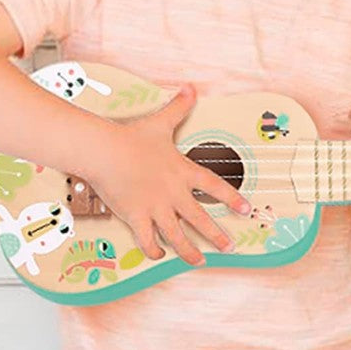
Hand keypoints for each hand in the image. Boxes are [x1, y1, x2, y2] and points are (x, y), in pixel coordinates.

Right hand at [84, 83, 250, 266]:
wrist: (105, 151)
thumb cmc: (131, 138)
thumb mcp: (161, 122)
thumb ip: (179, 107)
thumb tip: (191, 88)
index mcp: (183, 172)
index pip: (215, 187)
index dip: (232, 199)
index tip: (245, 209)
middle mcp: (173, 193)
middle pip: (201, 219)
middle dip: (217, 235)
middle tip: (230, 247)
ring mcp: (156, 207)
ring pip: (178, 236)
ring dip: (190, 251)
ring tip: (199, 261)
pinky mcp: (136, 217)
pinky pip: (148, 240)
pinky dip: (154, 250)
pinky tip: (158, 254)